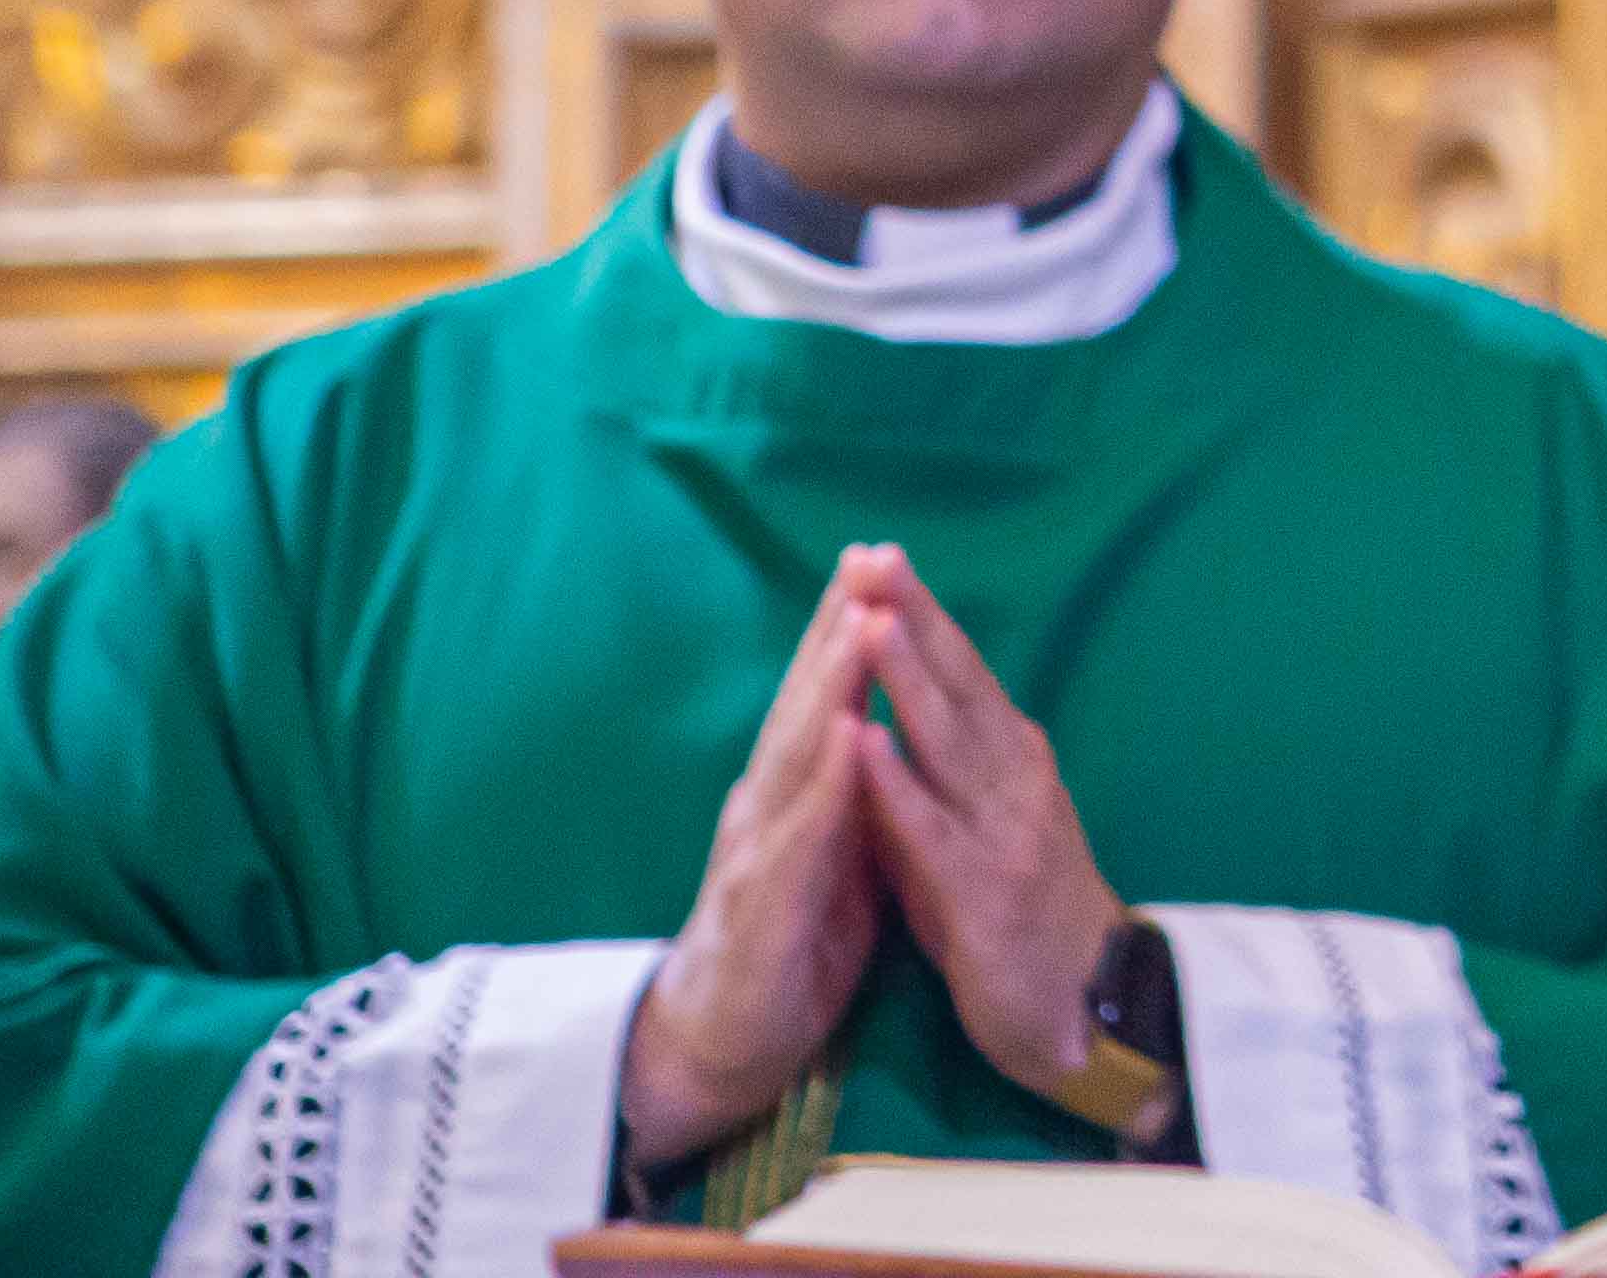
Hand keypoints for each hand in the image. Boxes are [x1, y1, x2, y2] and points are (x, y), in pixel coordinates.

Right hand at [622, 565, 892, 1171]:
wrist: (720, 1049)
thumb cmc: (789, 948)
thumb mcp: (835, 857)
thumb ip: (855, 796)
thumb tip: (886, 729)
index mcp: (790, 796)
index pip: (822, 700)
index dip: (848, 631)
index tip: (881, 561)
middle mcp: (765, 806)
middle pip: (804, 704)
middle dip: (837, 629)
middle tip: (869, 558)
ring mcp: (755, 852)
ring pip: (796, 755)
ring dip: (830, 686)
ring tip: (863, 621)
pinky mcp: (759, 908)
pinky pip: (796, 838)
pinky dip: (823, 785)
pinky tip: (844, 737)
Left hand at [846, 548, 1128, 1104]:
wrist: (1090, 1010)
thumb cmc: (1024, 918)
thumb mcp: (985, 827)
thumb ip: (944, 771)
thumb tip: (892, 713)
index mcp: (1012, 759)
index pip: (962, 670)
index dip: (920, 613)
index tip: (878, 556)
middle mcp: (1014, 778)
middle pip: (958, 685)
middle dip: (911, 619)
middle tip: (873, 557)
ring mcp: (1003, 830)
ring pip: (948, 741)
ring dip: (905, 679)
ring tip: (868, 622)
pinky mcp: (984, 891)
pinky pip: (933, 830)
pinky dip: (897, 785)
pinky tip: (866, 744)